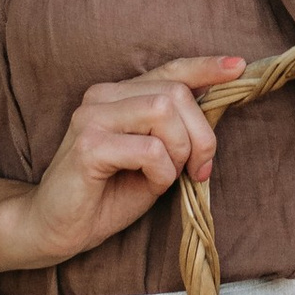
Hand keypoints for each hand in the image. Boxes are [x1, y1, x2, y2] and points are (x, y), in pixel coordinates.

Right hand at [0, 56, 245, 275]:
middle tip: (198, 170)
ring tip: (168, 177)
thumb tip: (216, 115)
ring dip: (181, 151)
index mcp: (118, 96)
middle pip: (176, 93)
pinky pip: (149, 149)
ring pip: (164, 112)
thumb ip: (176, 135)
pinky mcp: (89, 145)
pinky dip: (162, 171)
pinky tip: (148, 184)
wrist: (56, 228)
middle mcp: (103, 97)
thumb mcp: (154, 161)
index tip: (238, 66)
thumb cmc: (106, 197)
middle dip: (201, 135)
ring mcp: (93, 117)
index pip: (169, 70)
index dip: (205, 67)